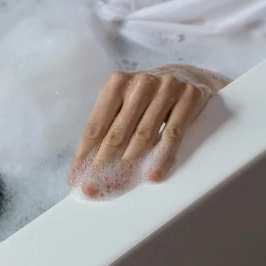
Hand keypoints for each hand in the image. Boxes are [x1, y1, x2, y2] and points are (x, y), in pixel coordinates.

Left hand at [68, 64, 229, 197]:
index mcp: (117, 83)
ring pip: (144, 134)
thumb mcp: (125, 102)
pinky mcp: (189, 97)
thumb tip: (86, 166)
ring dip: (129, 164)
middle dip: (103, 165)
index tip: (76, 179)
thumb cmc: (148, 97)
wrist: (188, 76)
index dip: (84, 155)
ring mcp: (166, 88)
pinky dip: (162, 156)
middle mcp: (140, 83)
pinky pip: (173, 133)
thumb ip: (108, 126)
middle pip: (117, 133)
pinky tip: (153, 174)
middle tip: (93, 189)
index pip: (96, 126)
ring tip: (118, 186)